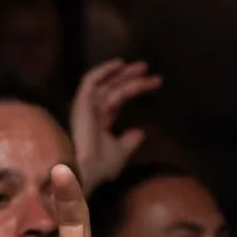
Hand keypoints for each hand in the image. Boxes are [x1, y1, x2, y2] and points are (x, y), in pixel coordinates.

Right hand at [70, 58, 161, 188]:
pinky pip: (90, 82)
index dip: (134, 89)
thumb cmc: (100, 166)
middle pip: (112, 88)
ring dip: (122, 73)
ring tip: (142, 67)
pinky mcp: (82, 104)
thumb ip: (130, 141)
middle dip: (130, 77)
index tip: (154, 82)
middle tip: (147, 68)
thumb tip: (141, 131)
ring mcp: (86, 107)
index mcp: (99, 122)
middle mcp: (92, 112)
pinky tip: (120, 64)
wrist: (84, 172)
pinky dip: (104, 71)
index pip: (117, 99)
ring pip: (106, 84)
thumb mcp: (121, 153)